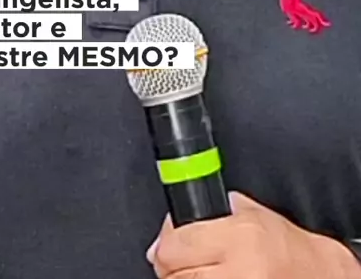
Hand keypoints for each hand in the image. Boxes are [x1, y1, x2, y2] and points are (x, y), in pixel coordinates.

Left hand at [146, 192, 360, 277]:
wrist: (319, 275)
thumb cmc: (289, 248)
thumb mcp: (254, 214)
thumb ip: (217, 212)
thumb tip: (178, 220)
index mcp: (239, 236)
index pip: (175, 244)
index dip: (165, 242)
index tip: (167, 241)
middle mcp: (238, 269)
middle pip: (174, 274)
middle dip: (170, 266)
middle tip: (178, 261)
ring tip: (196, 272)